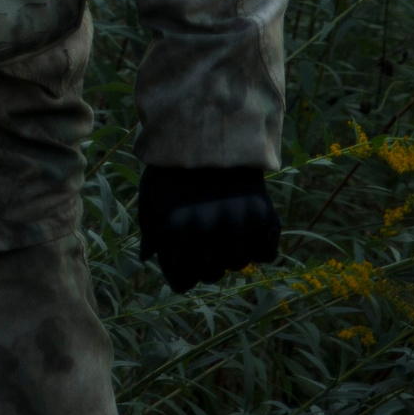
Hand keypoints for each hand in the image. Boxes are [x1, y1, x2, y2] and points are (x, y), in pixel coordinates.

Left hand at [138, 164, 281, 292]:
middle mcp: (206, 232)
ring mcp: (236, 225)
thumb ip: (150, 231)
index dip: (181, 272)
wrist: (210, 132)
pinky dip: (259, 246)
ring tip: (224, 229)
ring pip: (238, 264)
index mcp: (174, 231)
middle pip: (211, 275)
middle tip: (205, 241)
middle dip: (205, 263)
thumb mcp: (150, 194)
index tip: (183, 258)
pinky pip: (266, 254)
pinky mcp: (263, 215)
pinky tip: (248, 231)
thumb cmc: (174, 166)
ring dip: (231, 253)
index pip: (182, 282)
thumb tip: (147, 258)